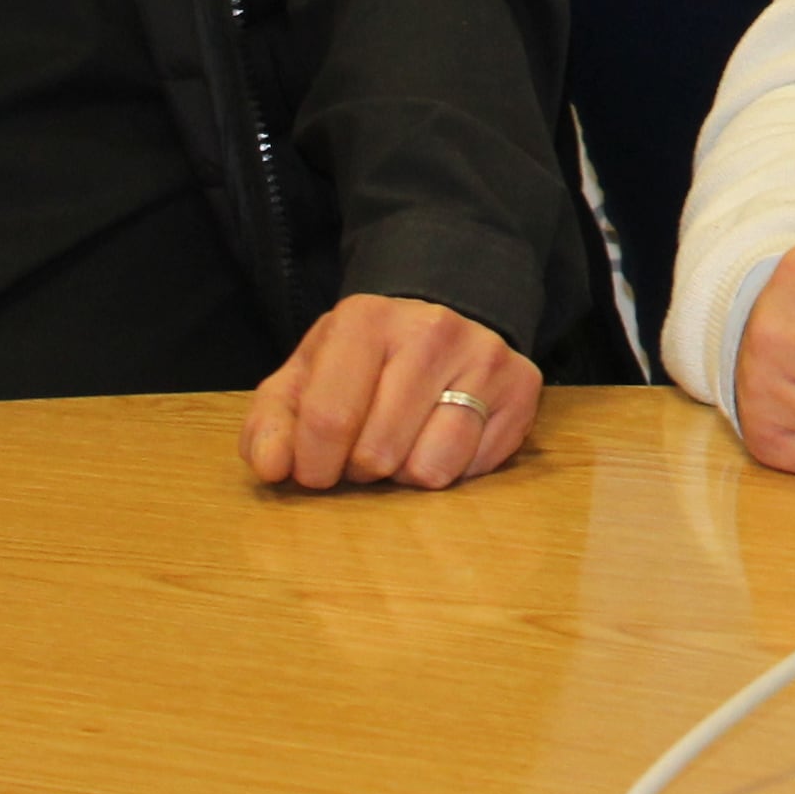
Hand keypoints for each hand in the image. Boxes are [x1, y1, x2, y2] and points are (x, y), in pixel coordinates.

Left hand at [244, 293, 543, 490]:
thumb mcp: (303, 379)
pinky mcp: (522, 385)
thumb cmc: (360, 364)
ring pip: (429, 469)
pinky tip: (440, 438)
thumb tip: (274, 468)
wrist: (438, 324)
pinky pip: (472, 470)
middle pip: (377, 453)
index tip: (314, 469)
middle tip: (363, 449)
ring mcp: (483, 355)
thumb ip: (272, 424)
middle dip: (359, 470)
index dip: (313, 464)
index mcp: (365, 319)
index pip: (328, 418)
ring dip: (404, 474)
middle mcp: (431, 329)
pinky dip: (449, 469)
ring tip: (403, 443)